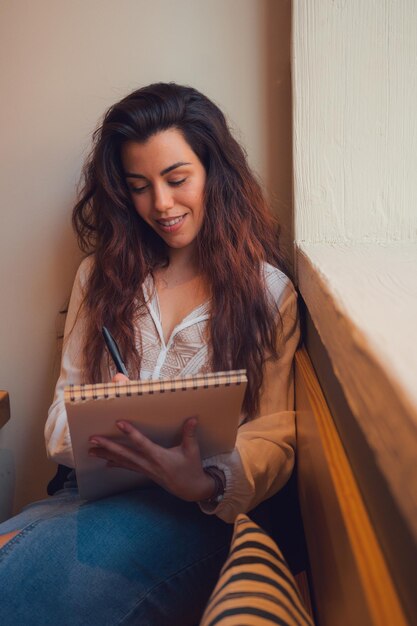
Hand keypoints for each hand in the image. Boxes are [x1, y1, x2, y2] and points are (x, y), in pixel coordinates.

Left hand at [88, 417, 215, 501]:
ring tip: (91, 450)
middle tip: (92, 439)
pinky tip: (105, 462)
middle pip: (125, 454)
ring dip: (106, 455)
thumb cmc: (191, 468)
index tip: (119, 423)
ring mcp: (145, 469)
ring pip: (122, 461)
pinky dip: (115, 463)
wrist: (190, 490)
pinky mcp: (145, 472)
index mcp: (159, 456)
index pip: (142, 443)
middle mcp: (148, 464)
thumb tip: (192, 419)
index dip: (130, 433)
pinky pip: (127, 467)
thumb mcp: (192, 451)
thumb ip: (189, 434)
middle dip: (108, 446)